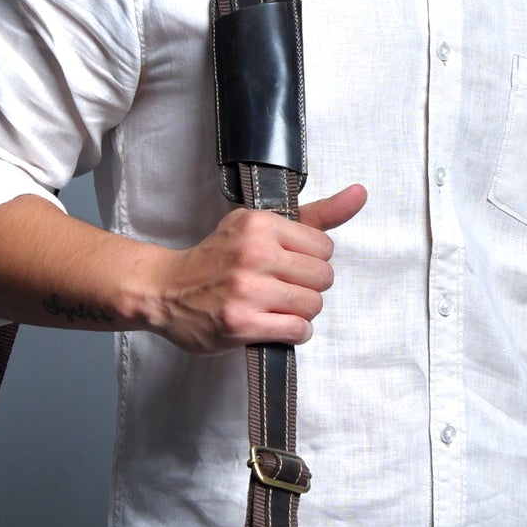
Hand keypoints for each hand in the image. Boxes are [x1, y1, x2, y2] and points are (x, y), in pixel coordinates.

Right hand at [144, 184, 366, 353]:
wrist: (165, 290)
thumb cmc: (216, 260)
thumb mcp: (257, 225)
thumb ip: (313, 214)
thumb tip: (361, 194)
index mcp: (260, 224)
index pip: (324, 247)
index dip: (311, 261)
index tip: (289, 266)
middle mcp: (254, 254)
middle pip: (323, 278)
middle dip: (309, 287)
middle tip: (284, 289)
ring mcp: (247, 291)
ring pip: (312, 305)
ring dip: (301, 312)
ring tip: (277, 308)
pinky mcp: (241, 324)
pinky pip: (296, 330)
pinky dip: (294, 332)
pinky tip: (275, 325)